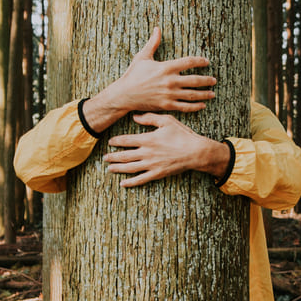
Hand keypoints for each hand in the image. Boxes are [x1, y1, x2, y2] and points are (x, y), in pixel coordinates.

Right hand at [83, 26, 216, 127]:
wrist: (124, 94)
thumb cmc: (133, 75)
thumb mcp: (142, 57)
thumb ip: (153, 43)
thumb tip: (157, 28)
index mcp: (166, 67)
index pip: (189, 62)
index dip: (200, 61)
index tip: (206, 61)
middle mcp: (170, 81)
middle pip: (195, 80)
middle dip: (207, 80)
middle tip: (214, 80)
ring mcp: (169, 94)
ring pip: (192, 95)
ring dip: (204, 94)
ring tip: (212, 94)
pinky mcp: (167, 105)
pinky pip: (185, 106)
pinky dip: (195, 107)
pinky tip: (202, 105)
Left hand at [103, 113, 231, 186]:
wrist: (195, 152)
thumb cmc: (182, 135)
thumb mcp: (167, 121)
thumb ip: (150, 118)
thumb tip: (134, 117)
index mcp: (148, 139)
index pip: (126, 140)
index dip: (116, 141)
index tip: (110, 142)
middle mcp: (146, 152)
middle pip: (124, 155)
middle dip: (112, 156)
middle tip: (104, 157)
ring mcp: (151, 165)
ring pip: (129, 168)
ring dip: (118, 168)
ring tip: (109, 168)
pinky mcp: (157, 174)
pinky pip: (141, 179)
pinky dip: (130, 182)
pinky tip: (123, 184)